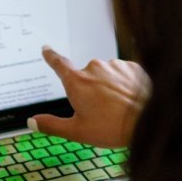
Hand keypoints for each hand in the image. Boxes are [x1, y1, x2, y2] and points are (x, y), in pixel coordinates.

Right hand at [29, 45, 148, 147]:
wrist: (149, 120)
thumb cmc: (113, 127)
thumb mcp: (78, 131)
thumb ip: (52, 126)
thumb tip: (32, 122)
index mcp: (77, 82)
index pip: (58, 64)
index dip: (51, 56)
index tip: (46, 49)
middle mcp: (94, 68)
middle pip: (86, 77)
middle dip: (90, 90)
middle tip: (100, 111)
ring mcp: (114, 65)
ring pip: (106, 76)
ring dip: (108, 87)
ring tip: (118, 109)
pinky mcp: (132, 66)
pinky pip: (123, 74)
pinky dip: (124, 85)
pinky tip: (129, 100)